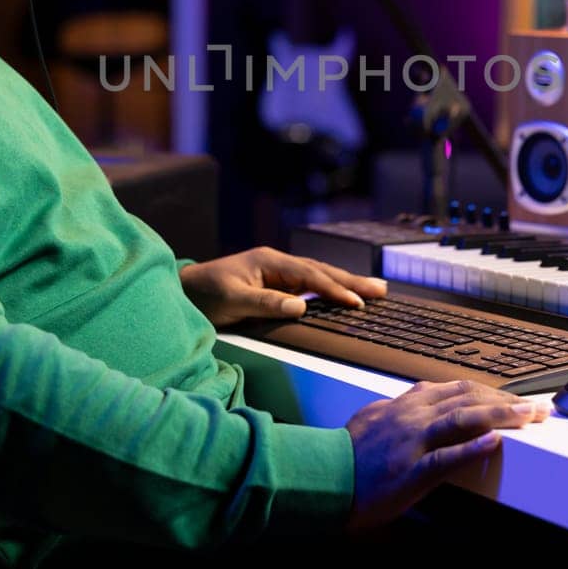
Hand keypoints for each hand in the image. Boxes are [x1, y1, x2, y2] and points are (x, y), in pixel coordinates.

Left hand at [178, 246, 387, 327]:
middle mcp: (277, 264)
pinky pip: (309, 287)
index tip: (357, 302)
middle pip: (321, 271)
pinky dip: (329, 291)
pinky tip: (344, 296)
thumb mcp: (233, 300)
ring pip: (318, 278)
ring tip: (373, 291)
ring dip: (345, 284)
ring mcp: (277, 274)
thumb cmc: (205, 295)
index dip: (335, 289)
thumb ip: (266, 303)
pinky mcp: (275, 285)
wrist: (185, 292)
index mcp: (269, 261)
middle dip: (351, 281)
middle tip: (382, 290)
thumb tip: (301, 306)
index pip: (310, 276)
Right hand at [344, 380, 549, 533]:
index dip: (491, 392)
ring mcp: (412, 441)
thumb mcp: (373, 417)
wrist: (323, 476)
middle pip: (468, 398)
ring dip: (502, 416)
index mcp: (407, 405)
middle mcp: (413, 416)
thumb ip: (398, 408)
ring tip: (530, 417)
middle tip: (539, 409)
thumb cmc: (347, 453)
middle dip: (508, 402)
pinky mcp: (410, 470)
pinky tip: (495, 443)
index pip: (457, 389)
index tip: (516, 398)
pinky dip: (472, 448)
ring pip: (463, 419)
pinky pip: (445, 456)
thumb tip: (416, 399)